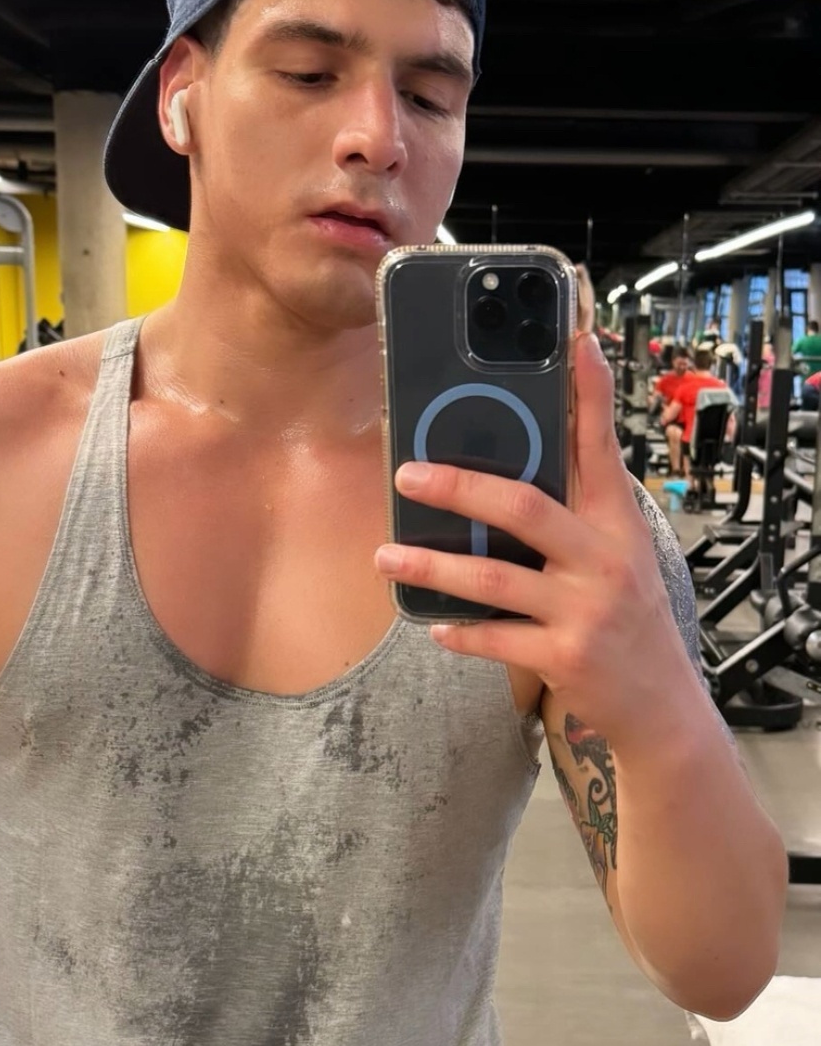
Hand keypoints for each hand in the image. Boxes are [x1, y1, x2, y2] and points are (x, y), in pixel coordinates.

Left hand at [373, 328, 696, 751]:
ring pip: (493, 580)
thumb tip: (506, 474)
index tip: (575, 342)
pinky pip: (495, 638)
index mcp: (616, 524)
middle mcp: (603, 560)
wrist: (660, 702)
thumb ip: (575, 514)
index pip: (601, 448)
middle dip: (460, 488)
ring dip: (431, 569)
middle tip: (407, 473)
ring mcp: (584, 610)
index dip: (589, 394)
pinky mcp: (564, 657)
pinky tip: (432, 624)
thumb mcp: (617, 556)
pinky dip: (460, 632)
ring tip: (385, 557)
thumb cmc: (625, 617)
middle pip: (524, 508)